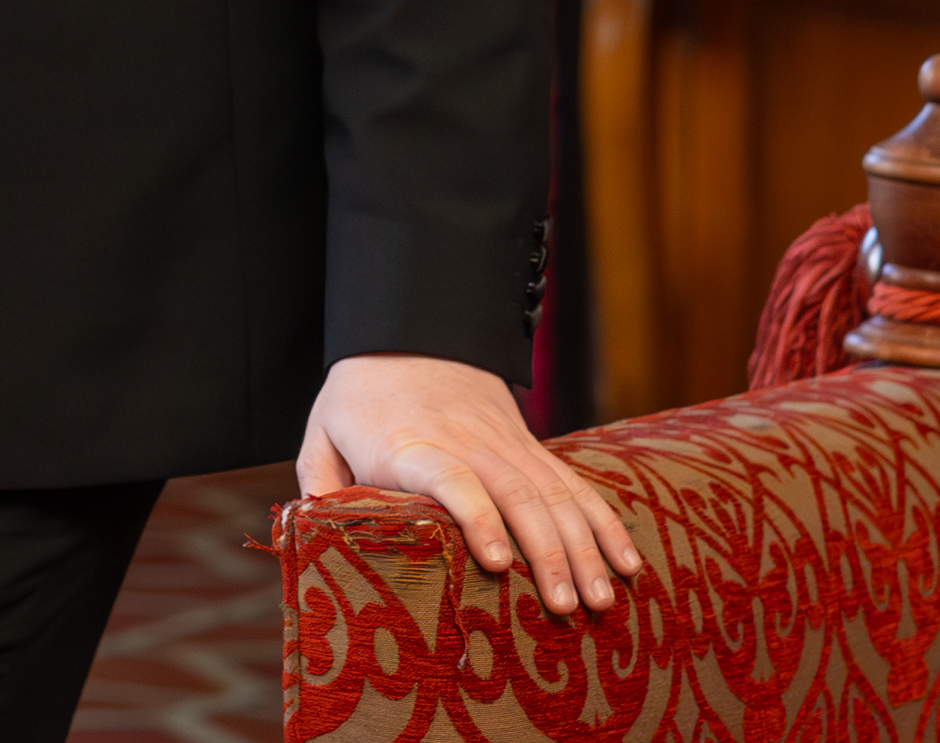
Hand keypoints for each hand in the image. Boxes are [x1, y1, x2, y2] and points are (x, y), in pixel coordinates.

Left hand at [298, 354, 640, 616]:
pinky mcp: (530, 446)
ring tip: (600, 600)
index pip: (449, 475)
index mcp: (410, 444)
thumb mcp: (323, 431)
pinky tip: (626, 562)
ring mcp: (505, 444)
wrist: (410, 331)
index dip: (474, 515)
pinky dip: (603, 523)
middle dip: (547, 553)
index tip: (495, 561)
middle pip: (515, 494)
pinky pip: (574, 484)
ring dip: (582, 547)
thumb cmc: (361, 397)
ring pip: (554, 493)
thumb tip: (314, 533)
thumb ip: (320, 483)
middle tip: (566, 608)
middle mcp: (466, 443)